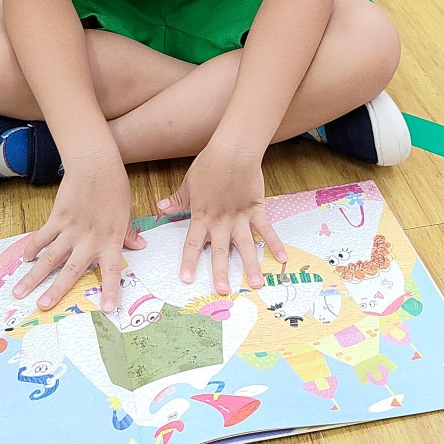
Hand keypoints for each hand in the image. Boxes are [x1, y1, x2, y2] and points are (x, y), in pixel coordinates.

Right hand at [12, 155, 144, 312]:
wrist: (95, 165)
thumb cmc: (115, 187)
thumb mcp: (126, 212)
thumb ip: (128, 233)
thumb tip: (139, 247)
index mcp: (110, 239)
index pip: (112, 270)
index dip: (111, 290)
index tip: (109, 309)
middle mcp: (89, 239)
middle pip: (71, 270)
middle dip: (56, 290)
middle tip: (43, 307)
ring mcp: (70, 229)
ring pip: (49, 257)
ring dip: (34, 276)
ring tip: (20, 292)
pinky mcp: (57, 218)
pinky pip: (42, 237)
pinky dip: (32, 248)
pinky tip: (24, 259)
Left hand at [157, 140, 286, 295]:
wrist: (232, 151)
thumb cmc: (208, 164)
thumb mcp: (188, 183)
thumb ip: (178, 200)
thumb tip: (161, 207)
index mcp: (201, 216)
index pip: (192, 243)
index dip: (188, 261)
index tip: (186, 279)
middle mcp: (221, 221)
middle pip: (219, 251)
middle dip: (220, 272)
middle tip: (222, 292)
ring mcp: (240, 217)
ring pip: (245, 246)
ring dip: (250, 266)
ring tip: (255, 285)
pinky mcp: (256, 210)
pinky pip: (266, 230)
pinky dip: (275, 243)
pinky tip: (282, 259)